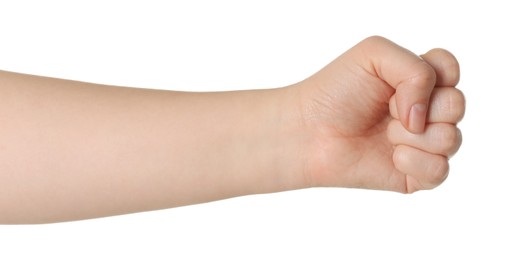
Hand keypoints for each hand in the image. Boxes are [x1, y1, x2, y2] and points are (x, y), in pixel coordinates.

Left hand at [293, 36, 464, 192]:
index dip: (432, 75)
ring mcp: (421, 144)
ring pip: (451, 139)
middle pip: (456, 105)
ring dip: (412, 136)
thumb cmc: (336, 91)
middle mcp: (424, 112)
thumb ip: (416, 68)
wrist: (310, 131)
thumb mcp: (374, 54)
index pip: (451, 71)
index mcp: (417, 81)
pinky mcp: (415, 175)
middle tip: (386, 110)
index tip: (396, 83)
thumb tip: (424, 117)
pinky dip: (414, 162)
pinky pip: (440, 170)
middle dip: (419, 106)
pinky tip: (392, 157)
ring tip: (384, 134)